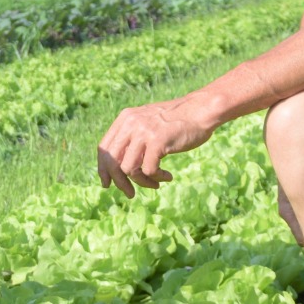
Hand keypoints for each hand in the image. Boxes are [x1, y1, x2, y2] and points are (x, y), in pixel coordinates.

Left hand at [96, 99, 215, 197]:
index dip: (103, 169)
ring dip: (141, 182)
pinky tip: (167, 177)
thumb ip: (132, 138)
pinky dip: (156, 178)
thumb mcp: (148, 122)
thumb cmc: (177, 121)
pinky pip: (149, 170)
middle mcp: (131, 123)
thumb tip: (118, 167)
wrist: (201, 110)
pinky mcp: (158, 141)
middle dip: (119, 182)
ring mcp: (144, 132)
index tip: (107, 184)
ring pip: (129, 169)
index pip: (104, 148)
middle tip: (130, 193)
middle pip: (112, 161)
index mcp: (125, 118)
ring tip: (155, 183)